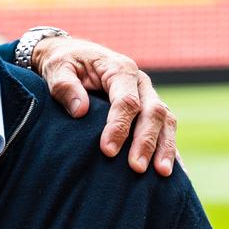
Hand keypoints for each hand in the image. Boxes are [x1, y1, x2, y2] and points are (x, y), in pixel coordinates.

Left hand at [32, 36, 177, 175]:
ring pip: (165, 120)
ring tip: (162, 174)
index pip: (126, 101)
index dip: (119, 127)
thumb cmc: (63, 63)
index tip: (107, 151)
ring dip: (165, 147)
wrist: (72, 54)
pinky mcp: (148, 107)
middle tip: (137, 168)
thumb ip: (65, 86)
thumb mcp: (56, 68)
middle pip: (152, 112)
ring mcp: (148, 94)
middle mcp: (140, 82)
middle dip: (146, 142)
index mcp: (119, 69)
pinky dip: (169, 146)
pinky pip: (166, 127)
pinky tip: (172, 169)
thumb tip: (80, 111)